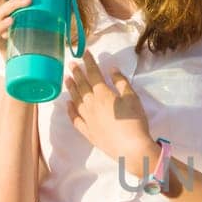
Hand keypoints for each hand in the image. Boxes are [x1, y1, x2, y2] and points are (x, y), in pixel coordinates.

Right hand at [0, 0, 35, 56]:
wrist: (23, 61)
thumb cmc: (31, 35)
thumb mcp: (39, 16)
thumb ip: (49, 5)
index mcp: (7, 2)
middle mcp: (0, 12)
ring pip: (0, 10)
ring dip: (14, 2)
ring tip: (29, 0)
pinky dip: (3, 25)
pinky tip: (12, 21)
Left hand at [65, 51, 156, 170]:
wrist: (131, 148)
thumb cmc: (135, 121)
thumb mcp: (132, 98)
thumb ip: (121, 82)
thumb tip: (111, 69)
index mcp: (103, 94)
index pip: (94, 74)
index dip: (89, 62)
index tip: (85, 53)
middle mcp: (91, 104)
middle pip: (82, 85)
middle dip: (77, 73)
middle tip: (71, 63)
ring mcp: (87, 118)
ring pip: (75, 100)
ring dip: (71, 88)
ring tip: (66, 79)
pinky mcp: (87, 131)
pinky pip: (75, 119)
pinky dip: (70, 110)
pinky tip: (67, 104)